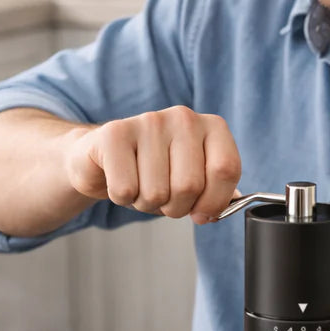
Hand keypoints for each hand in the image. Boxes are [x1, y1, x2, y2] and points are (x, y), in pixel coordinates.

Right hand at [63, 107, 241, 221]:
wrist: (103, 158)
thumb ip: (214, 195)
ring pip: (156, 193)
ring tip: (141, 185)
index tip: (200, 212)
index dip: (213, 202)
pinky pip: (126, 190)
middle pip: (189, 186)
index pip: (226, 170)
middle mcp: (183, 118)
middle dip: (175, 207)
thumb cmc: (154, 172)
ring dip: (146, 203)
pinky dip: (122, 198)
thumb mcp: (193, 181)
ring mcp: (149, 121)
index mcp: (211, 127)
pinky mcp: (115, 133)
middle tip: (163, 198)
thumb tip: (222, 209)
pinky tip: (121, 179)